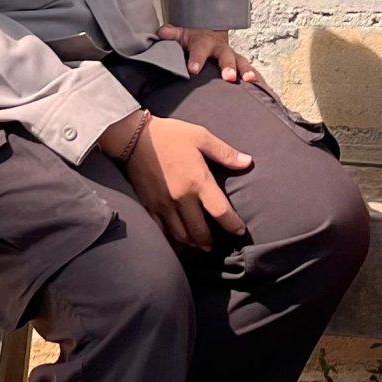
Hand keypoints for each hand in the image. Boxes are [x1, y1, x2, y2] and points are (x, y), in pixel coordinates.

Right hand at [107, 112, 252, 250]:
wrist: (133, 137)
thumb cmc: (170, 135)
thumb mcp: (201, 137)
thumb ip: (225, 153)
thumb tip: (248, 162)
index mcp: (198, 181)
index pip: (220, 211)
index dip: (232, 224)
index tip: (239, 231)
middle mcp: (181, 198)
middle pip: (199, 231)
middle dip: (209, 242)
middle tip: (214, 246)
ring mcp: (164, 205)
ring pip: (180, 235)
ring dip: (192, 242)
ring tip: (198, 244)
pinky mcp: (149, 206)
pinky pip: (162, 230)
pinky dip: (172, 237)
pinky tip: (177, 237)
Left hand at [160, 24, 258, 84]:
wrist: (209, 33)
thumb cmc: (193, 40)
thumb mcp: (181, 34)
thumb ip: (172, 34)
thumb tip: (163, 33)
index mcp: (204, 42)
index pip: (200, 49)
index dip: (197, 59)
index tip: (193, 69)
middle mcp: (221, 49)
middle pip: (226, 56)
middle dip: (228, 66)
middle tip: (229, 77)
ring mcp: (233, 57)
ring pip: (242, 63)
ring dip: (247, 71)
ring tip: (251, 80)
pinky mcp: (241, 65)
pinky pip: (251, 71)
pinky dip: (258, 79)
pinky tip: (263, 87)